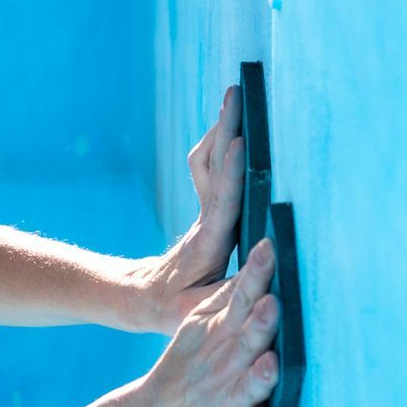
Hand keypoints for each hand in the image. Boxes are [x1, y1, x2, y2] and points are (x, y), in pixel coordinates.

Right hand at [130, 237, 282, 406]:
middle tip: (273, 303)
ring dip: (261, 375)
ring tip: (271, 364)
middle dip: (260, 322)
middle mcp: (226, 365)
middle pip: (247, 340)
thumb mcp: (198, 326)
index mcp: (221, 334)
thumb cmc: (190, 366)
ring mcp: (230, 400)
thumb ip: (230, 297)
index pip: (241, 298)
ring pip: (250, 386)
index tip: (268, 249)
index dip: (255, 275)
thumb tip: (262, 255)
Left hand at [131, 84, 245, 331]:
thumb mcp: (197, 311)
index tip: (239, 143)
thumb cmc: (177, 311)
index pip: (222, 202)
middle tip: (235, 95)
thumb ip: (228, 295)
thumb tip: (261, 276)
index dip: (232, 173)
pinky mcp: (207, 209)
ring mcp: (205, 212)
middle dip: (225, 130)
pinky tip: (232, 124)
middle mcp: (207, 221)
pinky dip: (221, 142)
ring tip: (234, 97)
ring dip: (222, 128)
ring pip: (208, 161)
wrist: (145, 299)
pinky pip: (210, 167)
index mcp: (209, 244)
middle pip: (213, 167)